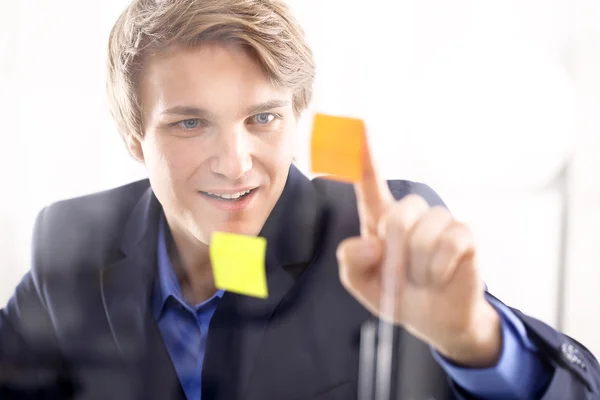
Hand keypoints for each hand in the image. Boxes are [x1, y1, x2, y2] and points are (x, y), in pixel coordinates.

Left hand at [336, 139, 501, 367]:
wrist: (435, 320)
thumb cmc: (397, 296)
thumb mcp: (362, 284)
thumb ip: (351, 263)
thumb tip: (371, 243)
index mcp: (380, 221)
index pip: (370, 183)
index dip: (363, 156)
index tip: (356, 126)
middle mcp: (410, 215)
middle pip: (398, 214)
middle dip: (396, 255)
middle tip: (399, 278)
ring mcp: (439, 222)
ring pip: (424, 231)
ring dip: (418, 266)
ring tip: (423, 279)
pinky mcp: (464, 236)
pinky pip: (450, 241)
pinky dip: (440, 267)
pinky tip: (441, 276)